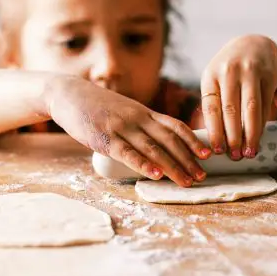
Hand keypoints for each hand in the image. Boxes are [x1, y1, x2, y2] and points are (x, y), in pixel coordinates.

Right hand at [44, 75, 210, 186]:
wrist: (68, 94)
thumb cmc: (98, 106)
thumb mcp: (126, 111)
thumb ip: (141, 124)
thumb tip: (161, 144)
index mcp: (144, 112)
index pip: (175, 126)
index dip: (193, 140)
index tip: (208, 154)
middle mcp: (137, 118)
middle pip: (169, 140)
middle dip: (188, 159)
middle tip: (201, 176)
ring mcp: (121, 128)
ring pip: (153, 148)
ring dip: (173, 166)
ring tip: (186, 181)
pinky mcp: (105, 138)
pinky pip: (128, 153)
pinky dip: (144, 164)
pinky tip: (156, 175)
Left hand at [200, 36, 276, 158]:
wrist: (254, 44)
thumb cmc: (230, 70)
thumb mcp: (216, 79)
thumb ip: (214, 103)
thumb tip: (215, 139)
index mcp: (211, 75)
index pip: (211, 107)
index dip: (215, 131)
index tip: (217, 150)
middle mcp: (229, 72)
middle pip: (230, 110)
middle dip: (233, 136)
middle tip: (235, 156)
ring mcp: (249, 72)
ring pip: (250, 108)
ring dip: (250, 133)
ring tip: (249, 152)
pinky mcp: (268, 76)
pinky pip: (264, 104)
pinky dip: (261, 124)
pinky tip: (259, 137)